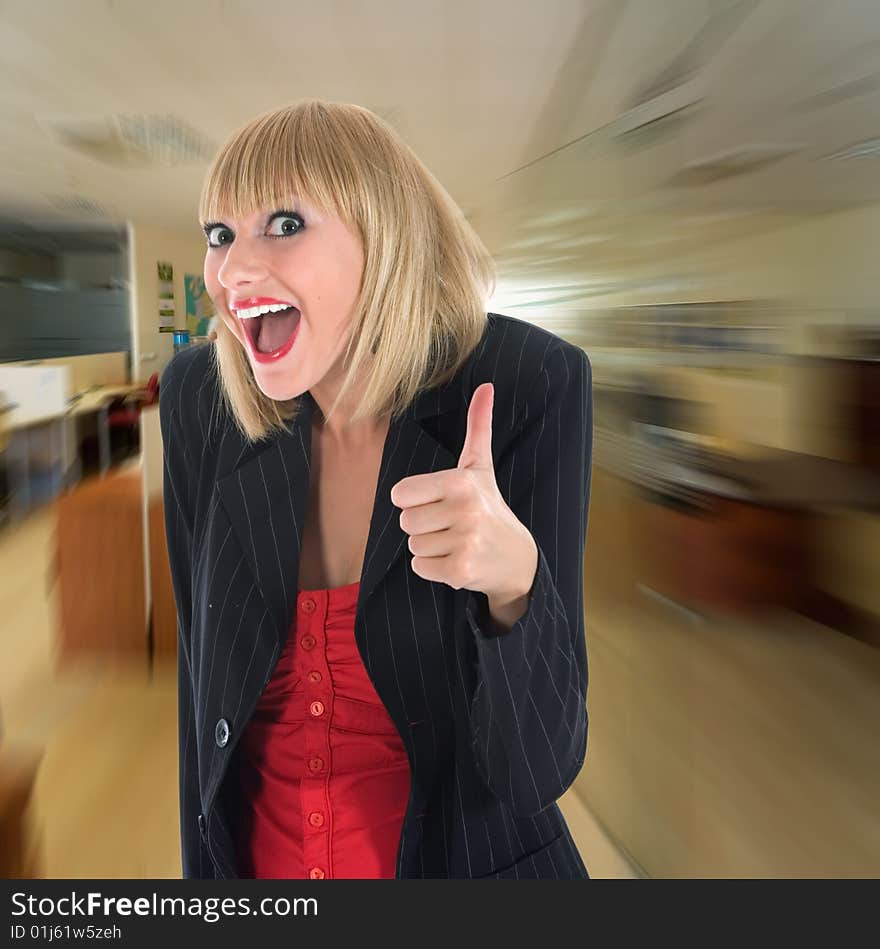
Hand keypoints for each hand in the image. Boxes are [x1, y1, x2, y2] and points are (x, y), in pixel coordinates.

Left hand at [390, 382, 537, 604]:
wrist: (517, 559)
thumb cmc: (489, 507)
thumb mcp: (480, 467)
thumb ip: (478, 426)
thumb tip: (486, 386)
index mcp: (460, 482)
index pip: (400, 494)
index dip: (415, 500)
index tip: (440, 502)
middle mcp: (464, 510)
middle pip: (405, 522)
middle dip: (423, 526)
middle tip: (450, 525)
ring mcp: (464, 543)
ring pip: (413, 546)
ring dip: (429, 548)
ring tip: (456, 542)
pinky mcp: (461, 571)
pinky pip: (420, 567)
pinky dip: (433, 569)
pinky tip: (458, 560)